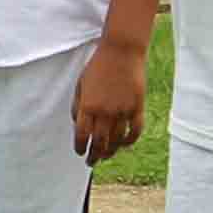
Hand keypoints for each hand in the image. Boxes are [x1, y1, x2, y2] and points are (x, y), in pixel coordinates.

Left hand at [71, 41, 147, 165]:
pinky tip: (124, 144)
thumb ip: (77, 105)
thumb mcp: (81, 84)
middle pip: (99, 143)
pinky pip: (134, 131)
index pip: (81, 135)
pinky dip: (129, 141)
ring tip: (106, 155)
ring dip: (110, 151)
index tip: (79, 152)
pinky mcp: (137, 107)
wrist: (121, 51)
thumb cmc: (98, 65)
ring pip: (116, 141)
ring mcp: (122, 111)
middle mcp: (104, 112)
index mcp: (87, 106)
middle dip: (94, 156)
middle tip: (92, 162)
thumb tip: (76, 123)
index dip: (79, 147)